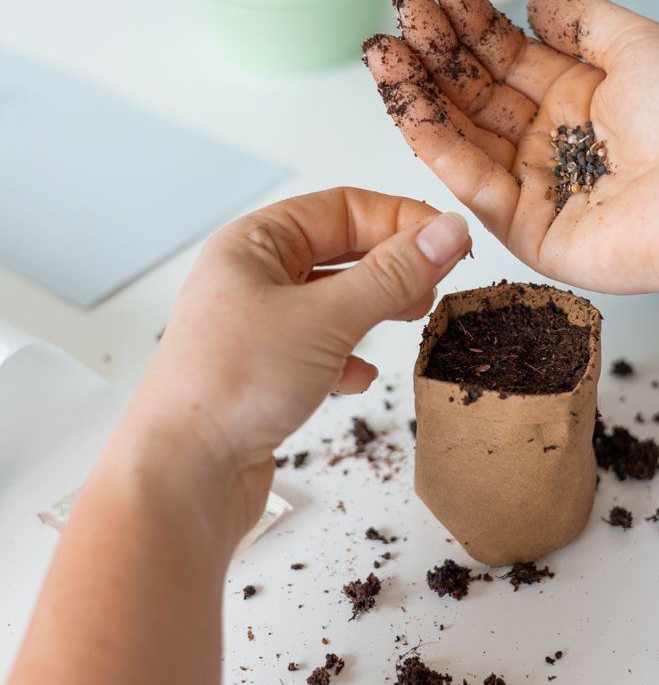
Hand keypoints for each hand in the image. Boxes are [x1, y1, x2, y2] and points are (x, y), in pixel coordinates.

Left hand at [114, 188, 469, 543]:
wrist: (184, 476)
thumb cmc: (231, 385)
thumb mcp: (325, 319)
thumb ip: (392, 276)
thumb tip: (446, 233)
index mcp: (254, 245)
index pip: (341, 209)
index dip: (400, 219)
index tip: (448, 239)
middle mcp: (252, 280)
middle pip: (338, 252)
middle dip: (391, 263)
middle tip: (436, 278)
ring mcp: (257, 328)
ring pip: (332, 302)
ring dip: (375, 307)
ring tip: (412, 314)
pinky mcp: (266, 373)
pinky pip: (319, 348)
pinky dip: (347, 356)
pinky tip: (359, 376)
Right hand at [363, 0, 658, 296]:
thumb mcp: (642, 45)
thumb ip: (584, 22)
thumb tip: (537, 4)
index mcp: (580, 100)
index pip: (510, 59)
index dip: (473, 27)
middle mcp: (552, 143)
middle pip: (479, 97)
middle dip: (438, 56)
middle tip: (400, 20)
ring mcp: (535, 187)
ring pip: (466, 138)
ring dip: (422, 97)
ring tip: (386, 57)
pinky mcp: (524, 230)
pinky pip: (473, 183)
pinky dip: (438, 148)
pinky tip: (409, 109)